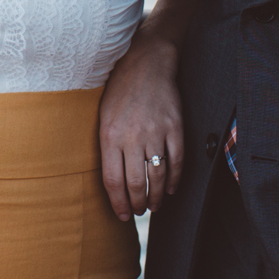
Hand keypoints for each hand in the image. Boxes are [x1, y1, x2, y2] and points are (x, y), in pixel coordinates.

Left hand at [98, 33, 182, 220]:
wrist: (146, 63)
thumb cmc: (119, 90)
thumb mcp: (102, 116)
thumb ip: (106, 146)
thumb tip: (110, 180)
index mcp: (109, 136)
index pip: (113, 181)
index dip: (117, 203)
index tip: (121, 215)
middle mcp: (132, 137)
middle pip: (136, 184)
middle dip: (137, 204)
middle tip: (138, 211)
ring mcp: (155, 133)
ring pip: (157, 176)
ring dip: (156, 196)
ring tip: (154, 205)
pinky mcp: (174, 127)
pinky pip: (176, 161)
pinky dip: (175, 179)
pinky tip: (171, 188)